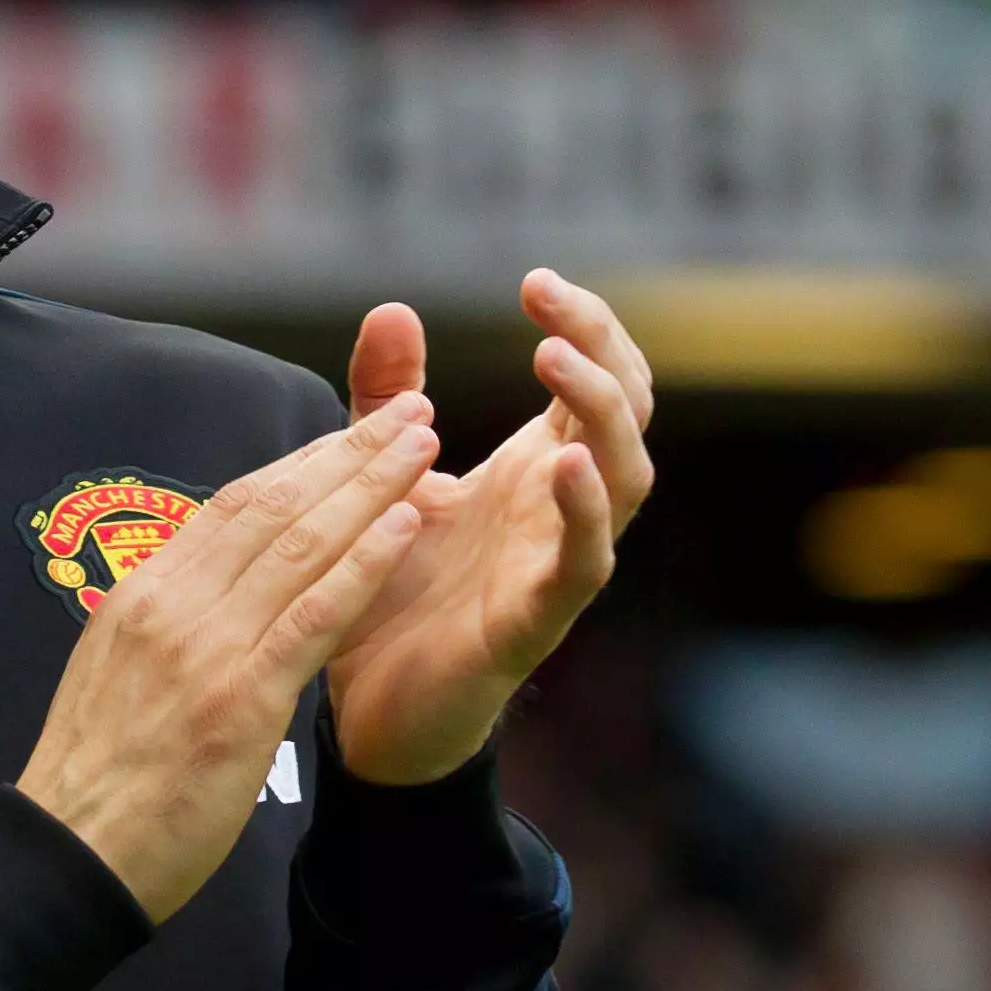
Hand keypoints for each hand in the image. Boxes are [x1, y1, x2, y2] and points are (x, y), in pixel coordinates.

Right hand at [17, 397, 437, 920]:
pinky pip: (313, 614)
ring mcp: (206, 645)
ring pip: (301, 542)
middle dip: (348, 450)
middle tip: (410, 408)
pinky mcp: (241, 698)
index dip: (302, 462)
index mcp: (144, 593)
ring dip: (371, 486)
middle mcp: (173, 601)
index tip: (351, 431)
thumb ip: (164, 623)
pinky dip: (363, 562)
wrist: (69, 854)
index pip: (234, 505)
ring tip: (424, 443)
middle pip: (274, 503)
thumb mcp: (116, 673)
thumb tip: (204, 589)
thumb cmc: (99, 782)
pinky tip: (406, 525)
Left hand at [322, 272, 654, 785]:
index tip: (534, 282)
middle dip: (602, 348)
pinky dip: (584, 513)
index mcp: (535, 468)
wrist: (362, 708)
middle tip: (547, 306)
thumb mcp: (383, 476)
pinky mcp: (534, 621)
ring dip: (600, 415)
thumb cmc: (389, 590)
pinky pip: (583, 565)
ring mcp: (556, 563)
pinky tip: (563, 465)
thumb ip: (387, 397)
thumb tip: (395, 307)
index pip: (599, 378)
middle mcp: (560, 509)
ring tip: (553, 360)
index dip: (585, 324)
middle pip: (628, 413)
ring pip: (626, 481)